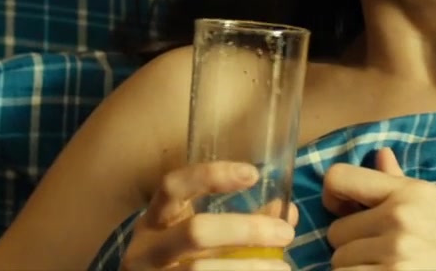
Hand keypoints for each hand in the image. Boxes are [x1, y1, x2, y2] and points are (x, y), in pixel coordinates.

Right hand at [121, 161, 298, 270]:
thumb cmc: (178, 264)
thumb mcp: (198, 242)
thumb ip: (239, 225)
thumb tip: (288, 215)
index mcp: (153, 221)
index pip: (173, 186)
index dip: (210, 176)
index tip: (252, 174)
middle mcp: (146, 249)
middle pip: (196, 231)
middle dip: (245, 229)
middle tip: (285, 233)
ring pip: (201, 270)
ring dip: (249, 267)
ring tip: (282, 266)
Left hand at [322, 148, 435, 270]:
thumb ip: (399, 183)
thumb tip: (380, 154)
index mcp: (411, 193)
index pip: (338, 177)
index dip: (332, 197)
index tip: (344, 212)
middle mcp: (400, 218)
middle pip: (336, 232)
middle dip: (354, 246)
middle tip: (385, 256)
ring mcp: (396, 253)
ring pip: (339, 263)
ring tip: (391, 269)